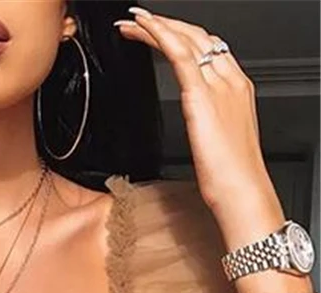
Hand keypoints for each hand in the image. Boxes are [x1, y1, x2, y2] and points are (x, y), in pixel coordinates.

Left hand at [113, 6, 270, 208]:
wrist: (241, 190)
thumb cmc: (230, 177)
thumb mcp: (218, 142)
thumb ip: (207, 124)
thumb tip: (195, 123)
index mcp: (237, 88)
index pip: (209, 48)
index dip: (182, 35)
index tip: (160, 31)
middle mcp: (230, 80)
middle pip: (197, 38)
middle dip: (166, 24)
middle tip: (138, 19)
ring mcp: (218, 85)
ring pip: (187, 40)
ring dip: (157, 26)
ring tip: (133, 21)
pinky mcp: (201, 97)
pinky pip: (180, 55)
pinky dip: (161, 36)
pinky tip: (144, 30)